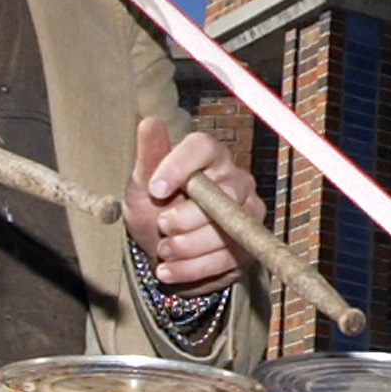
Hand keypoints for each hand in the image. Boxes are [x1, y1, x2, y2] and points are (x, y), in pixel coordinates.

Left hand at [128, 116, 262, 292]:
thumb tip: (149, 122)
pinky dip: (193, 268)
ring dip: (188, 246)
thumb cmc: (155, 208)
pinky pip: (227, 258)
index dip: (179, 166)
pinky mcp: (248, 244)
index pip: (203, 147)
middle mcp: (236, 180)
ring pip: (228, 229)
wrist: (163, 249)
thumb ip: (149, 156)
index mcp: (209, 156)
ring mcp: (247, 213)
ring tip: (163, 250)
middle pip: (224, 193)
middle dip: (187, 216)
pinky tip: (170, 269)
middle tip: (161, 226)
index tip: (155, 189)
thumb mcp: (142, 184)